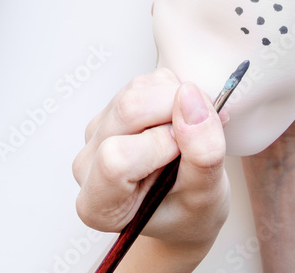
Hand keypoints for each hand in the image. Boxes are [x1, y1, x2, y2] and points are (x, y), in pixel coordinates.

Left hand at [73, 67, 229, 255]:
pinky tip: (179, 119)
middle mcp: (88, 165)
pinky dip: (172, 92)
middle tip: (197, 137)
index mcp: (100, 204)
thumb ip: (202, 152)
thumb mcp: (206, 196)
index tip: (186, 155)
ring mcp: (97, 132)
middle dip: (173, 112)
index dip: (160, 146)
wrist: (185, 209)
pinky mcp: (112, 108)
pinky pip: (144, 82)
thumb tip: (190, 95)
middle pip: (128, 110)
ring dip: (175, 101)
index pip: (116, 158)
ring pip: (137, 90)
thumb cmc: (190, 212)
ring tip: (190, 134)